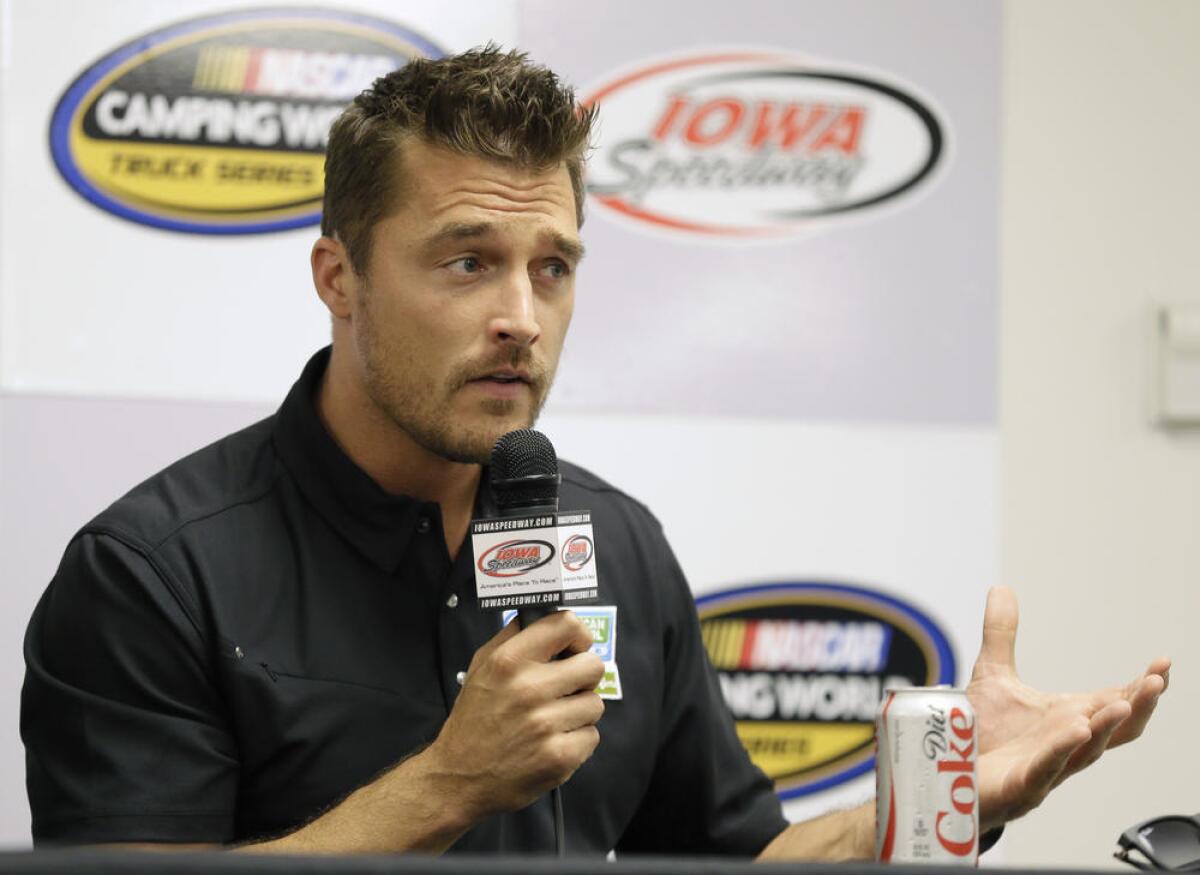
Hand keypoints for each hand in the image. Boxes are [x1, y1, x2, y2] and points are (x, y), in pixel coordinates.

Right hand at [424, 611, 604, 819]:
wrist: (458, 778)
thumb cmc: (472, 720)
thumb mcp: (480, 667)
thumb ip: (512, 638)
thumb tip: (542, 616)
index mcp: (509, 660)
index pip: (567, 625)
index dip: (579, 635)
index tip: (574, 648)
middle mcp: (529, 688)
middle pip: (593, 665)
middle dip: (583, 677)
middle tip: (566, 689)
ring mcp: (546, 724)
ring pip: (595, 704)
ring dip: (579, 713)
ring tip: (554, 721)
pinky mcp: (559, 757)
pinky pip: (592, 736)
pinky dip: (576, 741)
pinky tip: (553, 743)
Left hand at [967, 586, 1168, 829]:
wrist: (948, 774)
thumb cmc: (981, 735)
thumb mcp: (992, 675)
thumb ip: (1000, 634)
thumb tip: (1002, 588)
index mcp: (1066, 719)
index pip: (1113, 702)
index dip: (1139, 687)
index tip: (1162, 664)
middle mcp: (1064, 744)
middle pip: (1113, 729)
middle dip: (1136, 705)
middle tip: (1157, 680)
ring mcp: (1045, 768)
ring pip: (1086, 751)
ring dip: (1106, 728)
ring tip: (1123, 704)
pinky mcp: (1019, 786)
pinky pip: (1045, 770)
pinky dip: (1062, 750)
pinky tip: (1077, 730)